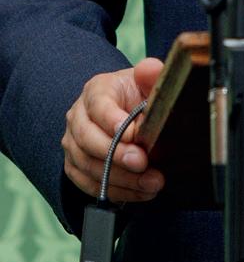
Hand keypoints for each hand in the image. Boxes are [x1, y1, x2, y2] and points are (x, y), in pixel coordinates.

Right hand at [62, 57, 164, 202]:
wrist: (129, 111)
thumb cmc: (138, 95)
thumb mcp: (148, 82)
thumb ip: (152, 74)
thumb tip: (150, 69)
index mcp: (95, 91)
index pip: (98, 106)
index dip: (114, 122)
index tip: (135, 136)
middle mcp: (77, 117)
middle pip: (88, 140)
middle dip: (117, 155)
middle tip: (143, 163)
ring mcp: (73, 144)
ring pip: (88, 166)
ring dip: (121, 179)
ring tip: (152, 183)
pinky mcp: (76, 167)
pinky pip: (90, 185)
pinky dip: (117, 192)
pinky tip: (141, 192)